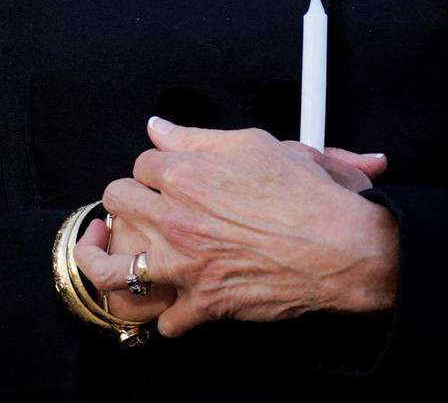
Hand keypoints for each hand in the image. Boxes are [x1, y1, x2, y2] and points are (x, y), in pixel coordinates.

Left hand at [78, 117, 398, 337]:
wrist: (342, 247)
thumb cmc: (309, 197)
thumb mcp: (258, 145)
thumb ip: (199, 137)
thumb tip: (160, 127)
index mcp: (187, 175)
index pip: (141, 163)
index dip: (154, 169)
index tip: (162, 177)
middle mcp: (177, 220)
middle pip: (116, 202)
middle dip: (125, 201)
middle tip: (138, 207)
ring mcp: (185, 266)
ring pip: (111, 270)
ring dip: (105, 261)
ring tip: (106, 254)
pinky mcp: (203, 304)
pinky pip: (162, 320)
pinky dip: (167, 314)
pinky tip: (173, 302)